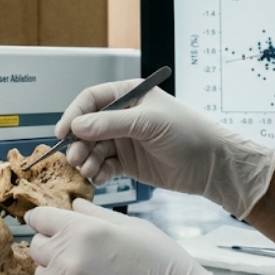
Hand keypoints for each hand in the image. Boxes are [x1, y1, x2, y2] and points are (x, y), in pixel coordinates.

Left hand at [26, 199, 259, 274]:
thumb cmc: (163, 264)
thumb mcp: (133, 227)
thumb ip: (96, 214)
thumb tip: (73, 206)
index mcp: (82, 230)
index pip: (39, 218)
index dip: (43, 221)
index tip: (47, 226)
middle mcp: (68, 257)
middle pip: (36, 247)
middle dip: (52, 247)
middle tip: (77, 255)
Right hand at [57, 81, 274, 218]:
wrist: (211, 165)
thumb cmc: (189, 133)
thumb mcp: (148, 123)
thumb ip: (111, 123)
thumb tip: (78, 126)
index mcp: (128, 96)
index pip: (91, 100)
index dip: (74, 114)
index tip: (63, 132)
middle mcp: (122, 116)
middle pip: (88, 127)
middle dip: (79, 143)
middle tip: (75, 157)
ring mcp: (124, 140)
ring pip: (93, 148)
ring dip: (86, 159)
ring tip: (87, 170)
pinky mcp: (128, 162)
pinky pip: (103, 166)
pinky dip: (97, 172)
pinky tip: (97, 178)